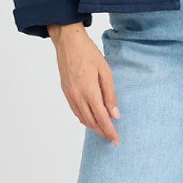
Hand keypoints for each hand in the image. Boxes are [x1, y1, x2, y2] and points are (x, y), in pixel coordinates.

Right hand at [49, 25, 120, 143]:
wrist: (68, 42)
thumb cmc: (88, 53)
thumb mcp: (105, 71)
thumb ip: (110, 95)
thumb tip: (115, 114)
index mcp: (89, 91)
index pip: (101, 118)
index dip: (109, 131)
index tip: (116, 140)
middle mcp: (77, 96)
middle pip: (91, 122)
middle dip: (102, 132)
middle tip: (112, 139)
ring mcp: (70, 95)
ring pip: (82, 118)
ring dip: (93, 127)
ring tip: (103, 131)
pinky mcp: (66, 92)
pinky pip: (75, 111)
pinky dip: (84, 119)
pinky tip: (90, 120)